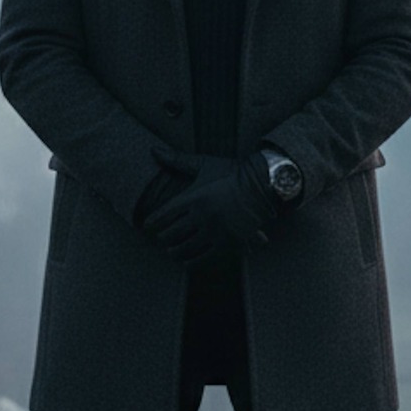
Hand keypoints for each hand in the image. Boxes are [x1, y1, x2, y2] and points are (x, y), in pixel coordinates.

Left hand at [141, 153, 280, 268]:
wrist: (263, 185)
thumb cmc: (231, 172)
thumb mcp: (204, 164)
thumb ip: (177, 160)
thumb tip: (153, 149)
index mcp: (195, 197)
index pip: (164, 214)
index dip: (152, 222)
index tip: (146, 226)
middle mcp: (203, 216)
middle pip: (172, 234)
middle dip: (163, 238)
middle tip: (160, 239)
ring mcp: (216, 231)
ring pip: (186, 248)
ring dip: (174, 251)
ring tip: (171, 251)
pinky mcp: (229, 243)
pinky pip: (203, 258)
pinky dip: (191, 261)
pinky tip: (186, 261)